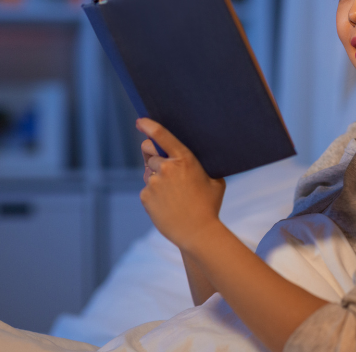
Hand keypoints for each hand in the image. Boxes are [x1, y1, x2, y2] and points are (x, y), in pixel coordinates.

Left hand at [136, 118, 225, 250]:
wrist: (198, 233)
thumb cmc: (209, 206)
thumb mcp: (215, 180)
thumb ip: (201, 166)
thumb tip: (194, 160)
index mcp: (184, 159)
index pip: (162, 136)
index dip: (149, 126)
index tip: (140, 121)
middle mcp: (166, 168)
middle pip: (149, 152)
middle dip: (154, 156)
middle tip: (165, 169)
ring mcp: (154, 183)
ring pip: (148, 172)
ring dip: (156, 178)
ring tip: (173, 195)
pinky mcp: (145, 196)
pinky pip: (146, 189)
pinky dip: (154, 195)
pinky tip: (168, 204)